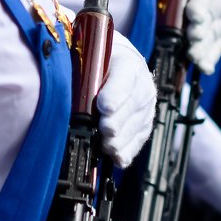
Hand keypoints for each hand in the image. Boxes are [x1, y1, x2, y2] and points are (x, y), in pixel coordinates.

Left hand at [95, 39, 153, 167]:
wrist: (120, 68)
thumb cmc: (101, 67)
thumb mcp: (92, 62)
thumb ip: (84, 75)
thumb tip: (73, 94)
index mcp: (128, 65)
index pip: (124, 80)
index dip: (114, 95)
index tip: (105, 107)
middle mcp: (143, 87)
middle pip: (131, 107)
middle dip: (117, 121)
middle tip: (106, 131)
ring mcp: (147, 108)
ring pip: (136, 126)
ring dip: (121, 139)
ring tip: (108, 146)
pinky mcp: (145, 125)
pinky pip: (138, 140)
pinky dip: (128, 151)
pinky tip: (118, 158)